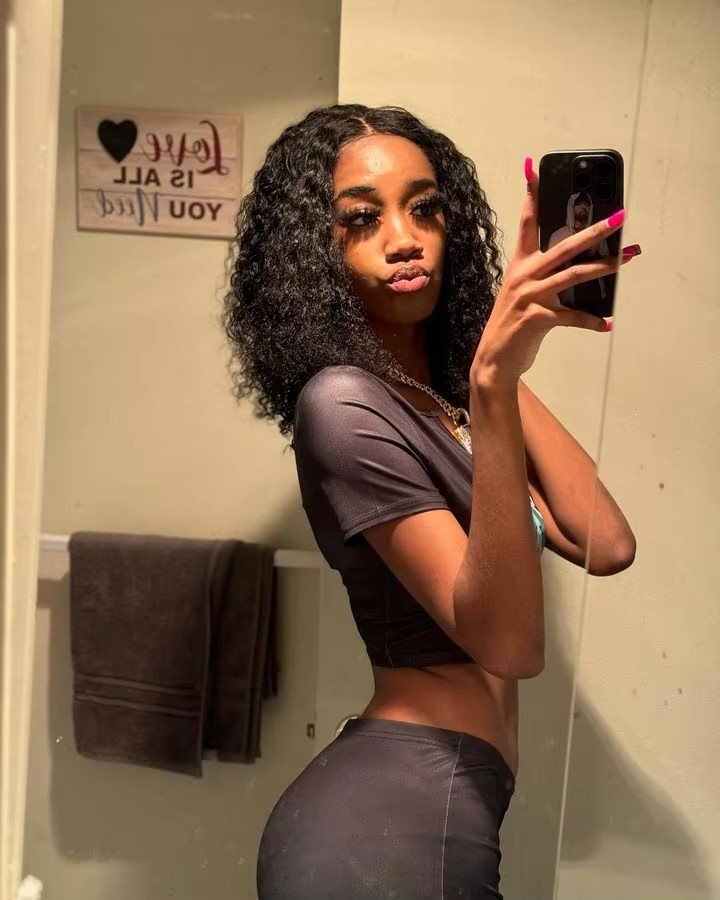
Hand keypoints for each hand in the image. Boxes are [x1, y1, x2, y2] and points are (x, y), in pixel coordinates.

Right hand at [471, 158, 637, 388]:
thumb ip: (544, 279)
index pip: (527, 222)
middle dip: (595, 230)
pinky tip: (606, 324)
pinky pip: (573, 316)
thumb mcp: (523, 295)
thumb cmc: (512, 327)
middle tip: (619, 217)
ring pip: (575, 274)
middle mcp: (525, 275)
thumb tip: (581, 270)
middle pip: (565, 245)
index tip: (532, 167)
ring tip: (628, 258)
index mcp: (520, 265)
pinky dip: (591, 321)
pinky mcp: (538, 318)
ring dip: (606, 267)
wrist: (494, 360)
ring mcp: (531, 296)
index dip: (531, 194)